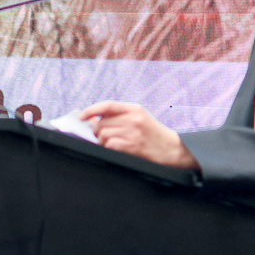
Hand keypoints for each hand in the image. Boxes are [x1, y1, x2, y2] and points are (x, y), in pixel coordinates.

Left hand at [77, 101, 198, 169]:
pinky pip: (109, 145)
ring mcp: (133, 132)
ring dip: (102, 141)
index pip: (107, 106)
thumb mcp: (139, 118)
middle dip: (98, 131)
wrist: (173, 149)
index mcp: (134, 109)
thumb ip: (118, 116)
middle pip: (101, 123)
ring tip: (112, 143)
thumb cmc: (153, 134)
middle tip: (103, 136)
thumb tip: (93, 119)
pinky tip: (115, 149)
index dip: (91, 110)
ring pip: (103, 135)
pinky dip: (108, 148)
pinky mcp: (132, 146)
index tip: (81, 116)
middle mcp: (133, 118)